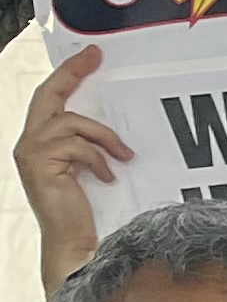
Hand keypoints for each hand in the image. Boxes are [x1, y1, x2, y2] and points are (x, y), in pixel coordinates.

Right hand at [18, 45, 119, 289]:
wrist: (75, 245)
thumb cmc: (86, 213)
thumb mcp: (90, 171)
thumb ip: (92, 148)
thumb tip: (120, 134)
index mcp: (40, 142)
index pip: (51, 100)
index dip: (69, 75)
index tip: (92, 56)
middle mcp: (29, 143)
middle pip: (49, 96)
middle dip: (72, 73)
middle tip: (95, 57)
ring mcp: (31, 152)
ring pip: (69, 122)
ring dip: (102, 137)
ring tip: (122, 156)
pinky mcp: (40, 164)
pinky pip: (76, 146)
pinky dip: (98, 158)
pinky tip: (107, 177)